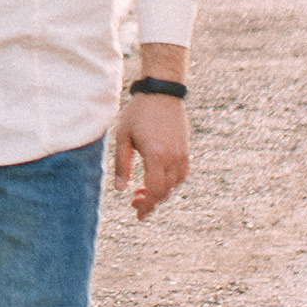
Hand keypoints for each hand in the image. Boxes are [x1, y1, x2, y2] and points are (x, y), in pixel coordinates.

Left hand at [112, 93, 188, 219]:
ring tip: (142, 191)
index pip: (154, 190)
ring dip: (160, 192)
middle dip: (151, 201)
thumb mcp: (123, 137)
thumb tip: (121, 190)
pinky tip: (156, 179)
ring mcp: (182, 154)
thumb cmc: (139, 113)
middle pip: (165, 191)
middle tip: (134, 203)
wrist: (162, 92)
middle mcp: (173, 158)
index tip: (137, 213)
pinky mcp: (185, 150)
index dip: (146, 205)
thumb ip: (121, 165)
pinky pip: (181, 174)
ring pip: (175, 184)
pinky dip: (170, 182)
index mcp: (156, 156)